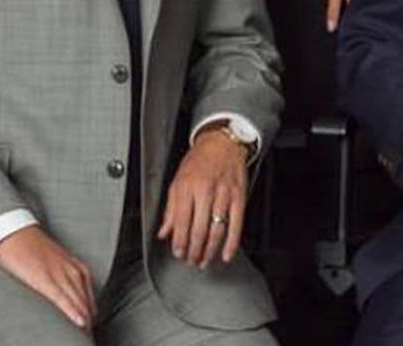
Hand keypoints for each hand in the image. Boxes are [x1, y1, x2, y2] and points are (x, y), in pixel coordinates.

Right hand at [0, 225, 95, 329]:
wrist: (14, 233)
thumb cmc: (32, 249)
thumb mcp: (55, 264)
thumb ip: (64, 279)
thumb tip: (67, 300)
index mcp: (76, 268)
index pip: (90, 298)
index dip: (91, 315)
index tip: (91, 328)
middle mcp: (72, 270)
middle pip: (86, 302)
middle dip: (90, 320)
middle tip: (89, 335)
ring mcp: (59, 273)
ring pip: (79, 301)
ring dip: (85, 320)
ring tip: (87, 335)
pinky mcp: (44, 277)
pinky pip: (62, 298)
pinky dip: (72, 311)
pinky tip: (79, 322)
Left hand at [157, 124, 249, 267]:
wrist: (222, 142)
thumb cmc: (198, 160)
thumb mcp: (177, 180)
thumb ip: (170, 209)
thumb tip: (163, 232)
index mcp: (187, 186)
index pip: (181, 221)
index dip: (179, 242)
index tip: (178, 253)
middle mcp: (205, 190)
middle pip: (199, 229)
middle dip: (194, 250)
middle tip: (191, 260)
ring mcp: (224, 194)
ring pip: (217, 229)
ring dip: (210, 250)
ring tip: (205, 260)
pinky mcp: (239, 196)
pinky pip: (236, 224)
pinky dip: (232, 242)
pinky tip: (226, 254)